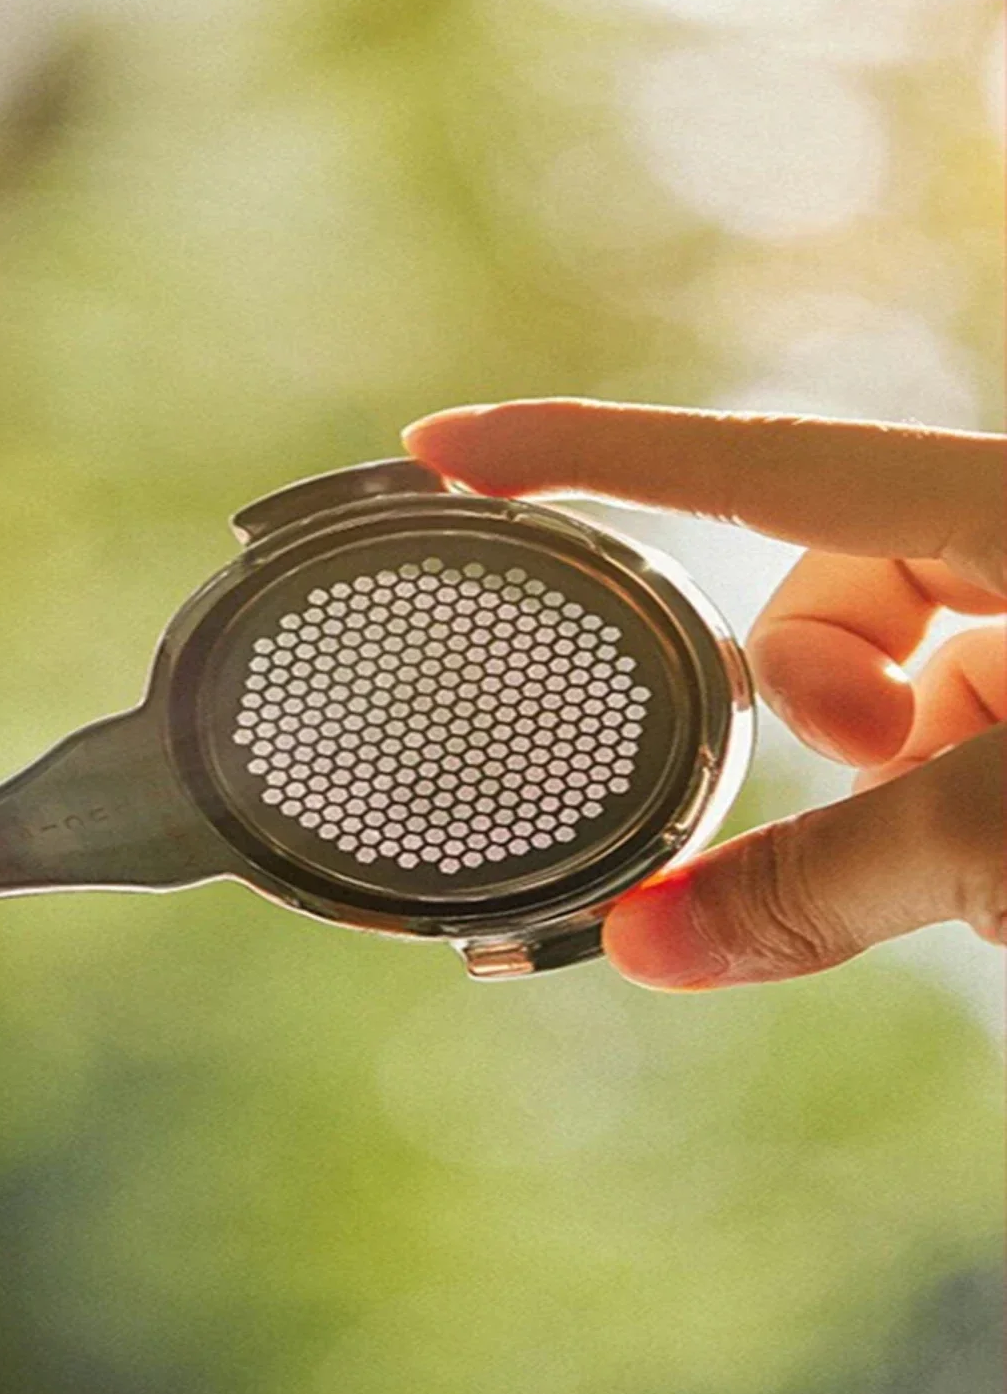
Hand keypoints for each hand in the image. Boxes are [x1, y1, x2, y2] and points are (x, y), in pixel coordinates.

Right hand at [402, 400, 1004, 989]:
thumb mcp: (1005, 824)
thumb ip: (821, 878)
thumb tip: (638, 947)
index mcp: (999, 495)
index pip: (745, 460)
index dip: (578, 447)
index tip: (442, 448)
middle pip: (825, 582)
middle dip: (822, 695)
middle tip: (873, 760)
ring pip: (885, 672)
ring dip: (890, 764)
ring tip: (975, 849)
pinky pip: (940, 723)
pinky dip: (931, 793)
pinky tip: (992, 863)